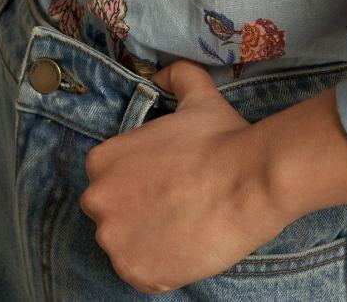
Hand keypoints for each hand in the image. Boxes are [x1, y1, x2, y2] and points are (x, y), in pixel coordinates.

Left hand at [79, 58, 286, 294]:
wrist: (249, 180)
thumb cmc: (220, 137)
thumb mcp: (196, 94)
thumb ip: (175, 76)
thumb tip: (162, 73)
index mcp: (102, 161)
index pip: (108, 177)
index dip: (138, 179)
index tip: (163, 179)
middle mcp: (98, 202)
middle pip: (112, 212)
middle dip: (137, 209)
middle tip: (175, 202)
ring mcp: (115, 242)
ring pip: (126, 244)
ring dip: (148, 238)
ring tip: (184, 224)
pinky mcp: (137, 274)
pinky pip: (142, 273)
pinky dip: (161, 265)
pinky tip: (186, 244)